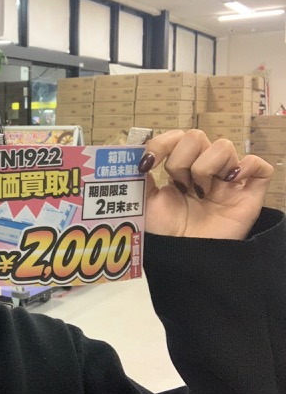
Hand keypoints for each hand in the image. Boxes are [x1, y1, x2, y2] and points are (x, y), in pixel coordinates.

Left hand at [138, 129, 273, 239]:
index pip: (176, 137)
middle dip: (181, 159)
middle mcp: (204, 170)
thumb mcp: (144, 202)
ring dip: (205, 167)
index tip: (148, 164)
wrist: (184, 256)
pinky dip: (247, 166)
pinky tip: (230, 182)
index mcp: (180, 169)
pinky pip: (258, 166)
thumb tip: (134, 153)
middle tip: (180, 185)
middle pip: (196, 136)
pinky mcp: (249, 193)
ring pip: (223, 146)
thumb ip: (139, 177)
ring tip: (201, 193)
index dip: (161, 144)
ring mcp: (227, 180)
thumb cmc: (165, 232)